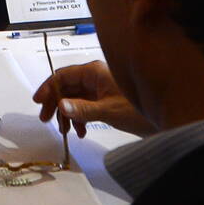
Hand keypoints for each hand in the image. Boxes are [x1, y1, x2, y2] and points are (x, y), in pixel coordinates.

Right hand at [33, 60, 153, 138]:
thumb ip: (82, 109)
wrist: (164, 116)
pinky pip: (84, 106)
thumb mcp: (108, 111)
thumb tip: (60, 106)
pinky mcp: (105, 100)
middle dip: (56, 104)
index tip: (39, 104)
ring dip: (67, 114)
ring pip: (74, 98)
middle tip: (47, 121)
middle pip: (66, 87)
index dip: (48, 88)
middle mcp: (94, 77)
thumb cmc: (137, 109)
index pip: (62, 76)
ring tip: (66, 131)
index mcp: (93, 72)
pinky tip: (81, 132)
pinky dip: (79, 118)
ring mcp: (100, 88)